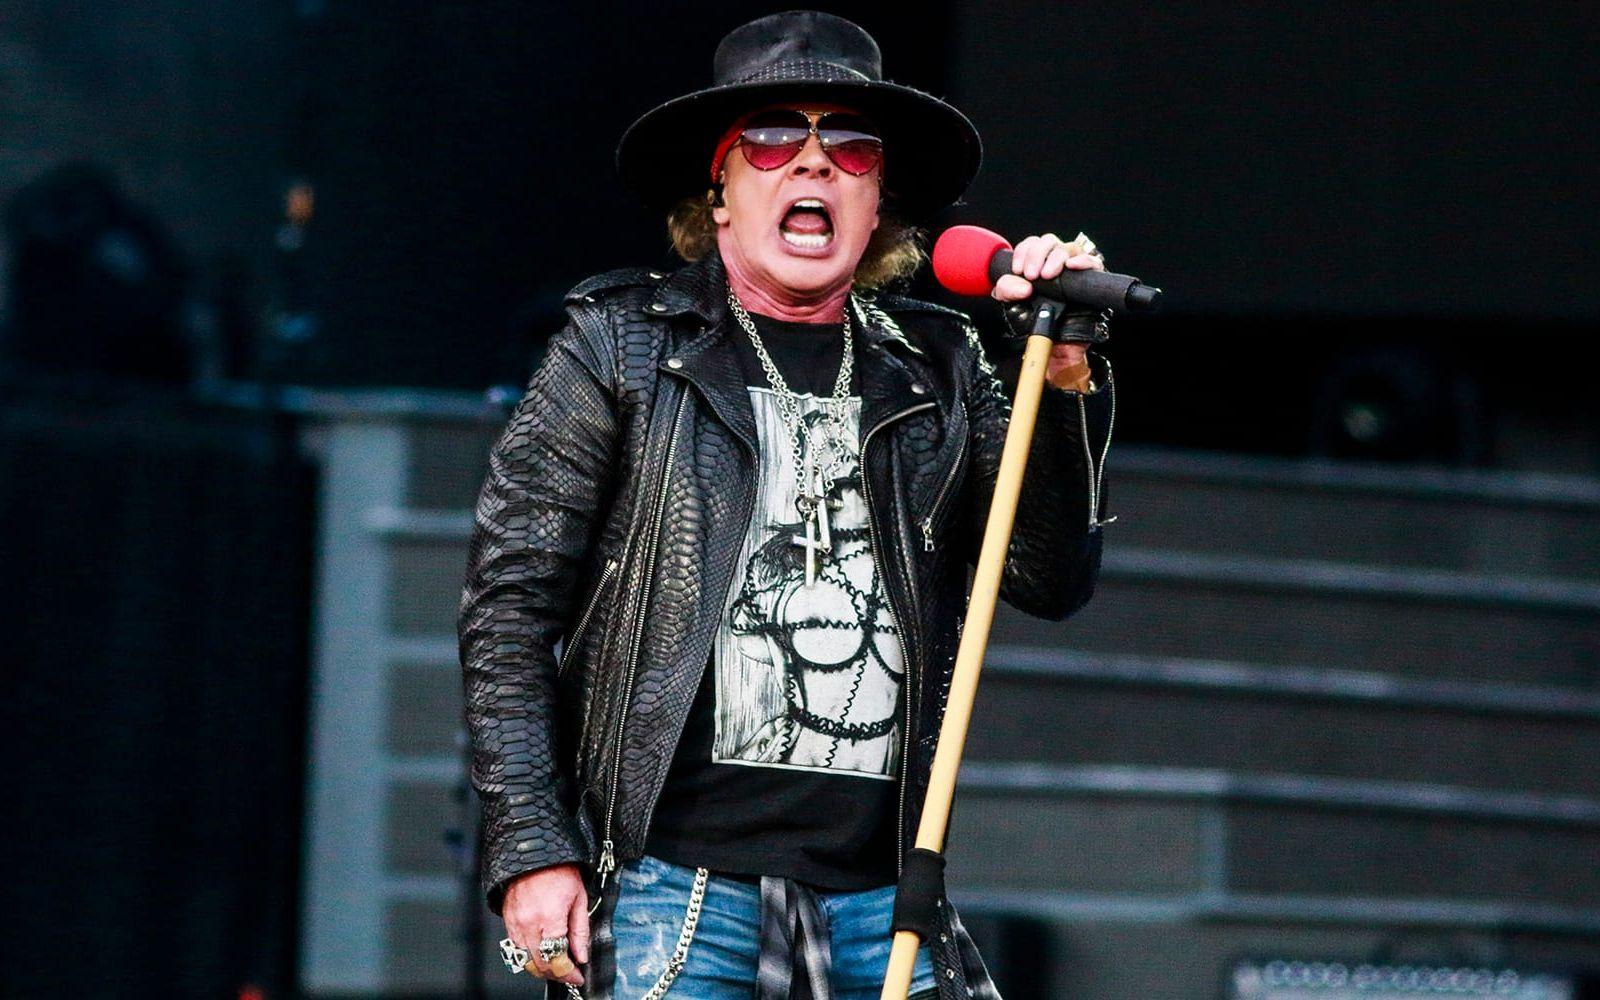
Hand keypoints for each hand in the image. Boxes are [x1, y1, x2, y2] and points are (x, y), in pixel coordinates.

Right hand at [502, 863, 588, 985]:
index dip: (568, 974)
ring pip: (525, 960)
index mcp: (549, 918)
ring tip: (556, 964)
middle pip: (540, 964)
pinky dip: (529, 955)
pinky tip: (541, 952)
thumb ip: (580, 932)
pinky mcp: (507, 921)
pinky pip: (516, 948)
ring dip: (541, 968)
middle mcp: (529, 923)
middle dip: (556, 974)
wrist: (537, 853)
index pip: (557, 959)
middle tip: (569, 973)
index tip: (577, 976)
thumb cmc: (559, 871)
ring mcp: (515, 923)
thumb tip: (581, 956)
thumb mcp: (579, 899)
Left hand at [990, 232, 1105, 379]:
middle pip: (1050, 241)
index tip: (1018, 269)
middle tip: (1032, 275)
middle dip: (1038, 253)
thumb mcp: (1012, 306)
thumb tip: (1023, 284)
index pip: (1031, 244)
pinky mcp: (1090, 280)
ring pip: (1070, 248)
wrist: (1054, 347)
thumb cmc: (1035, 324)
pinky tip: (1072, 266)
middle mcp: (1055, 264)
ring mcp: (1074, 271)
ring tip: (1048, 275)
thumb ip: (1007, 290)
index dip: (1024, 251)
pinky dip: (1083, 261)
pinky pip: (1093, 262)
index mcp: (1036, 265)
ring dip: (1057, 257)